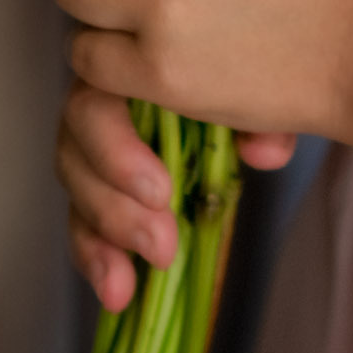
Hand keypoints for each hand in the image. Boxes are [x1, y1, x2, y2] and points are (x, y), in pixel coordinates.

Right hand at [54, 78, 301, 309]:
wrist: (276, 69)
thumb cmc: (259, 74)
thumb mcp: (267, 91)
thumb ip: (266, 117)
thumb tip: (265, 153)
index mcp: (140, 59)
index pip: (100, 94)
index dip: (119, 151)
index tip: (162, 194)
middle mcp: (109, 89)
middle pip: (79, 144)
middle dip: (115, 204)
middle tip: (162, 245)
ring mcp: (102, 138)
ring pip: (76, 182)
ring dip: (102, 235)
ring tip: (129, 284)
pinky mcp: (106, 183)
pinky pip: (85, 216)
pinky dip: (96, 255)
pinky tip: (117, 293)